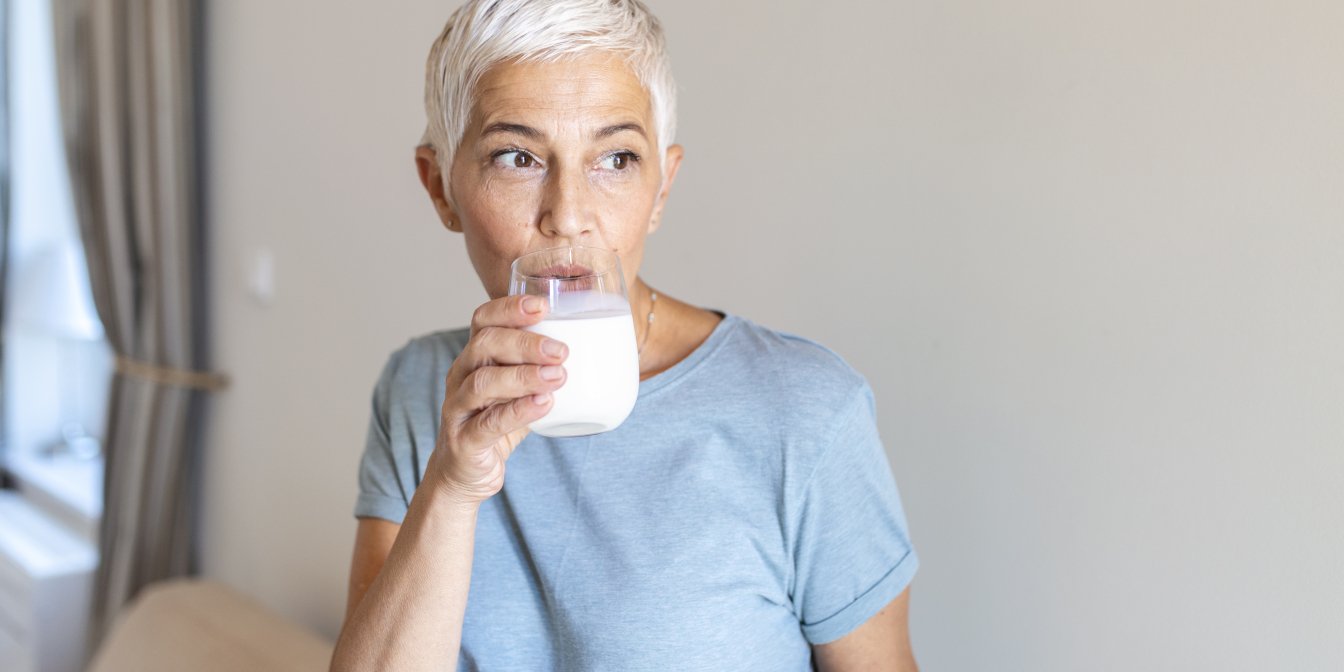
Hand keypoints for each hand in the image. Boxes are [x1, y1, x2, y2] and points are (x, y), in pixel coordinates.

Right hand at [426, 294, 566, 504]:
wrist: (466, 473)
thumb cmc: (497, 422)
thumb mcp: (518, 389)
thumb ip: (542, 367)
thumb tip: (601, 346)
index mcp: (474, 357)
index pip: (483, 320)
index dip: (509, 308)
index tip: (543, 306)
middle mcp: (460, 376)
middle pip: (484, 345)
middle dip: (525, 343)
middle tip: (561, 351)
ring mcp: (458, 409)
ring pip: (482, 382)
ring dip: (523, 376)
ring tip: (558, 376)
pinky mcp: (464, 441)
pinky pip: (487, 423)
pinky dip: (518, 412)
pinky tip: (544, 405)